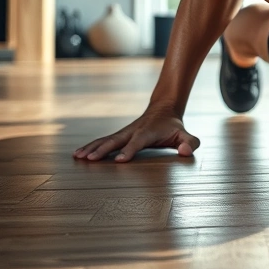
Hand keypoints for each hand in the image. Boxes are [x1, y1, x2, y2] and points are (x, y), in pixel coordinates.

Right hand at [73, 105, 200, 162]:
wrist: (163, 109)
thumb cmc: (174, 126)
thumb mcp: (185, 134)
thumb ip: (190, 143)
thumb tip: (185, 151)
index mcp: (148, 132)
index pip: (138, 142)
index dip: (130, 150)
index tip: (120, 160)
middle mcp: (133, 131)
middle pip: (116, 140)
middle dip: (103, 149)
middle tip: (90, 159)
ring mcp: (124, 132)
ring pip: (106, 140)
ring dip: (92, 148)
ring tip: (78, 156)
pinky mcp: (119, 135)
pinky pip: (103, 141)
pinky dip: (90, 146)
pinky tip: (78, 154)